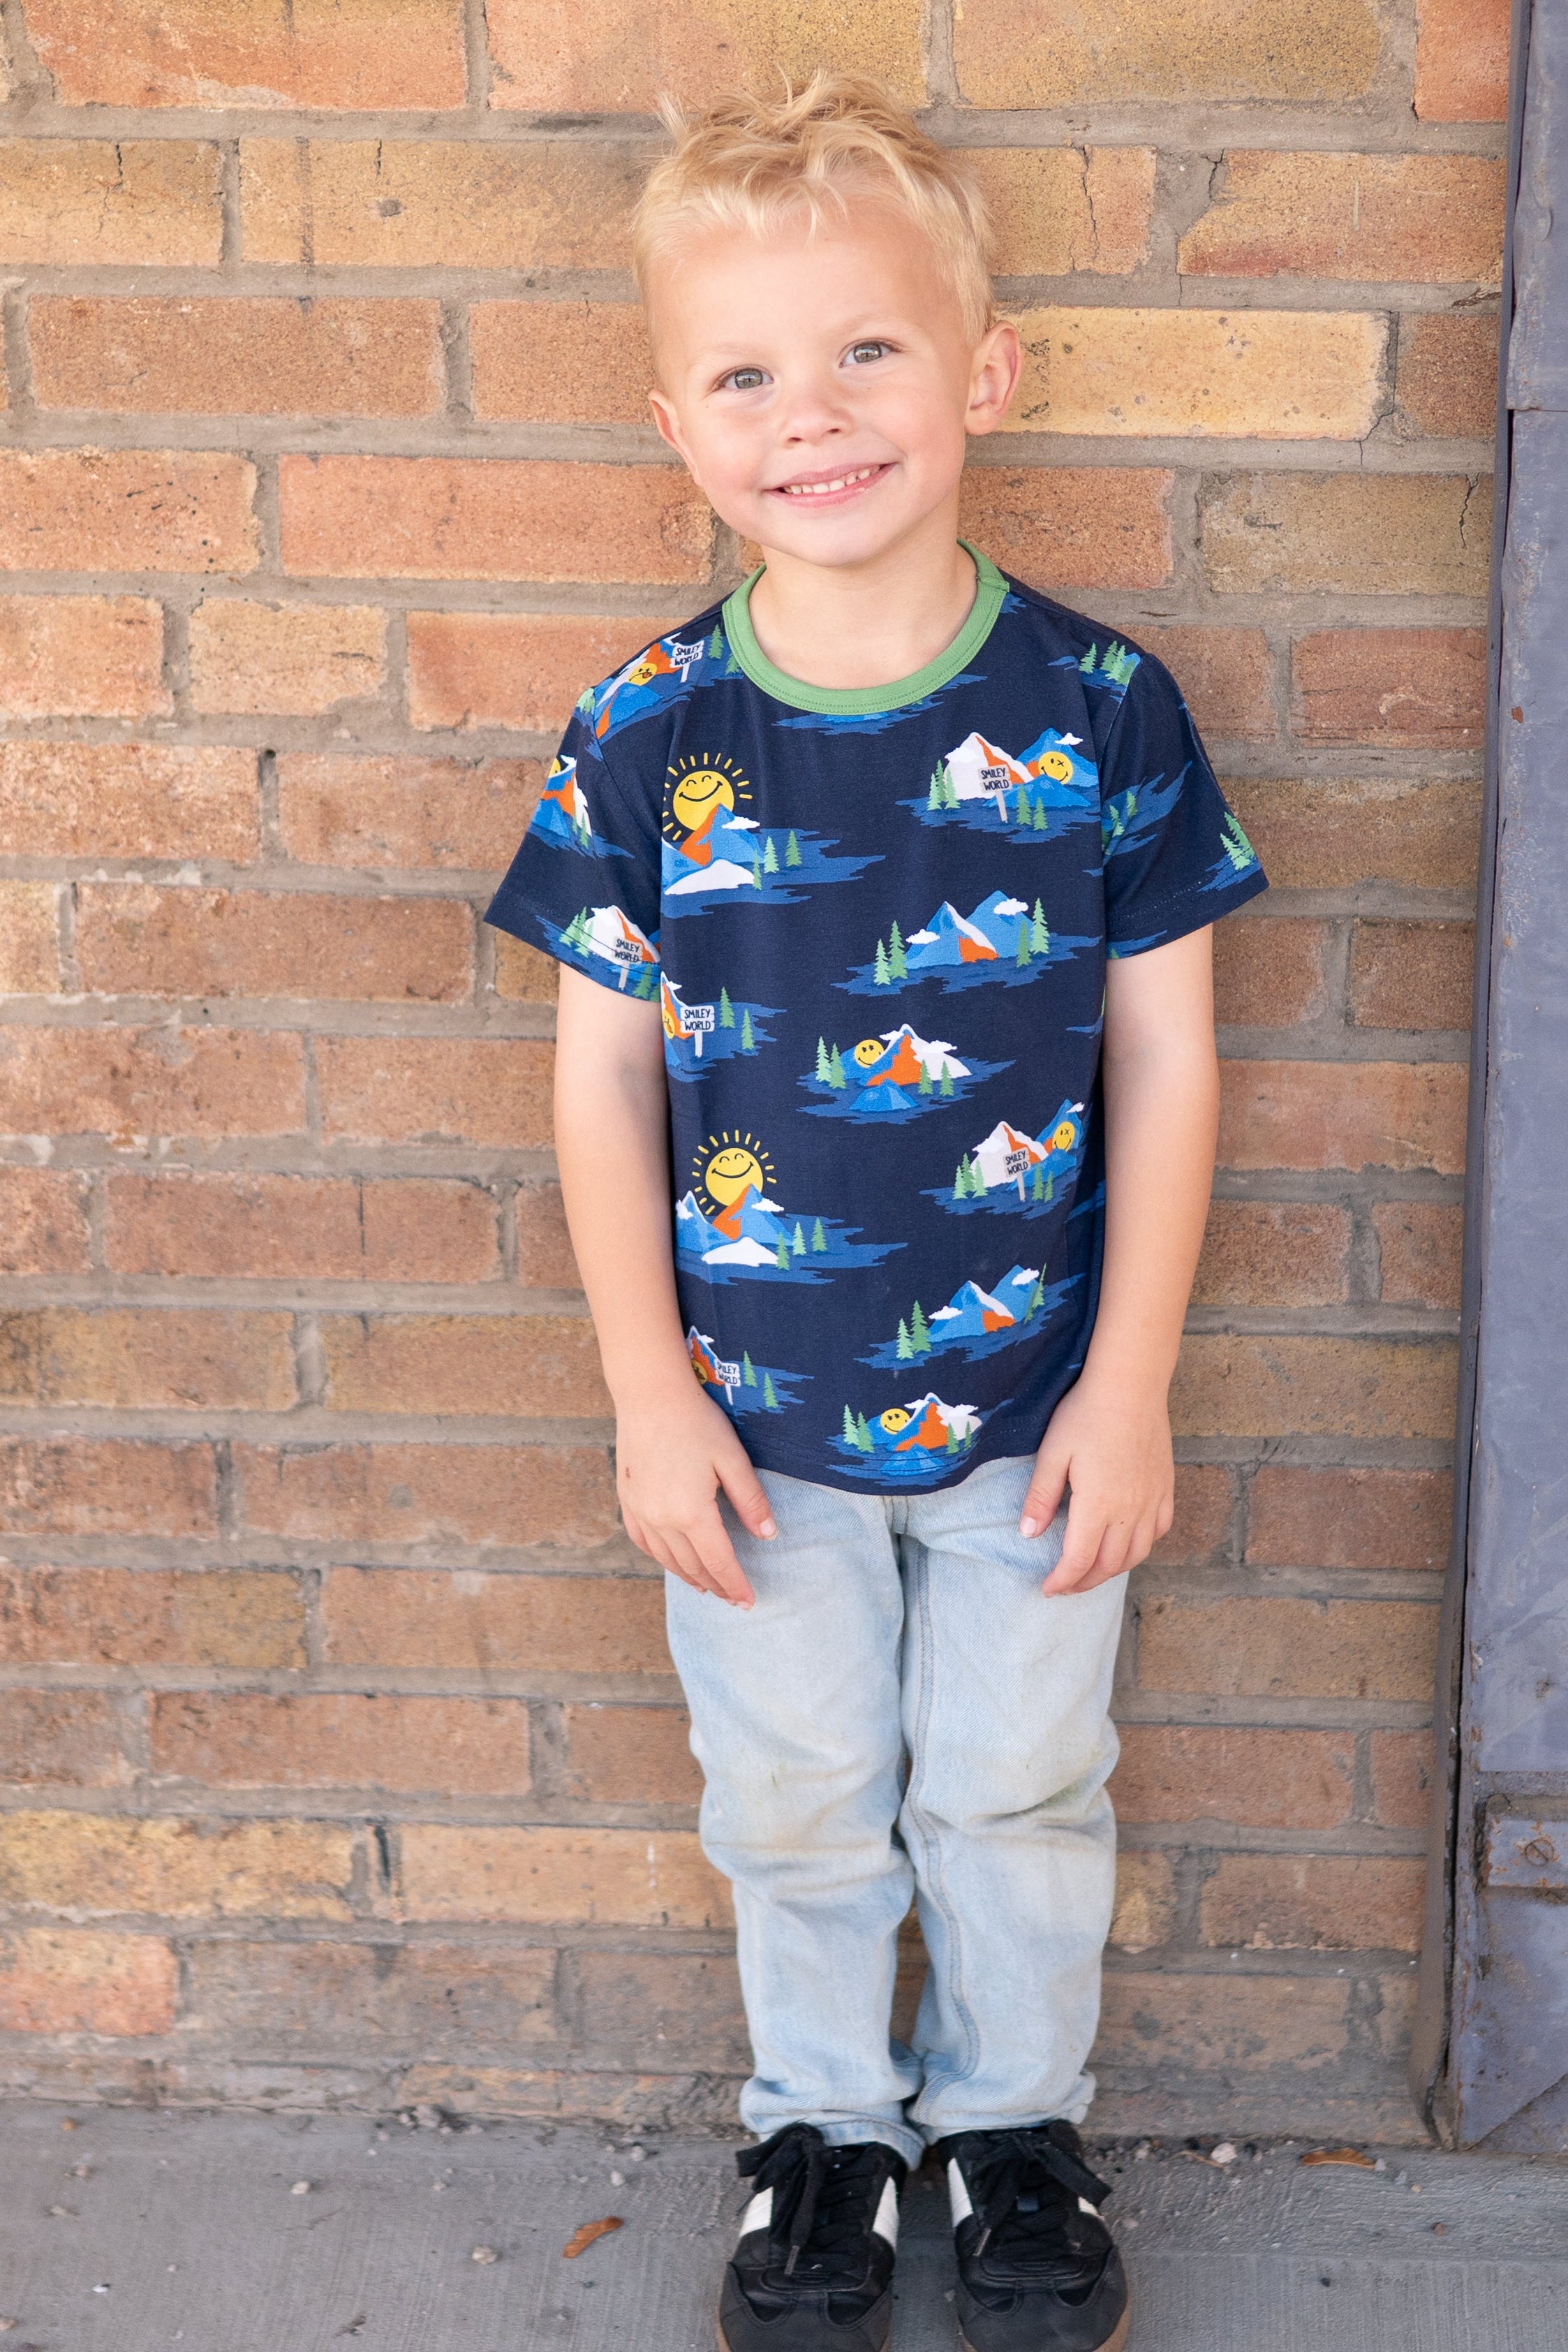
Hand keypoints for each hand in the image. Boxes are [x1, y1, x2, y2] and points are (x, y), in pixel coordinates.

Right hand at [616, 1385, 773, 1605]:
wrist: (650, 1395)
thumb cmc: (697, 1422)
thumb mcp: (733, 1459)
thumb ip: (751, 1500)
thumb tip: (769, 1535)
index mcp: (692, 1513)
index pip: (719, 1562)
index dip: (736, 1584)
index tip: (749, 1602)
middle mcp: (662, 1520)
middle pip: (693, 1565)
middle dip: (716, 1585)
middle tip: (733, 1598)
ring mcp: (640, 1511)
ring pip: (667, 1558)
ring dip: (689, 1576)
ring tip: (707, 1587)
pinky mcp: (627, 1499)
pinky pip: (643, 1541)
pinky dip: (660, 1557)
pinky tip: (671, 1560)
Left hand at [1019, 1371, 1174, 1594]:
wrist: (1130, 1386)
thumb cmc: (1085, 1415)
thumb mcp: (1052, 1454)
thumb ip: (1041, 1497)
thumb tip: (1028, 1533)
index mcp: (1098, 1505)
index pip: (1079, 1560)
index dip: (1062, 1581)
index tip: (1047, 1589)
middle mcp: (1130, 1510)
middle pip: (1109, 1565)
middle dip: (1084, 1582)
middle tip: (1065, 1585)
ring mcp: (1152, 1500)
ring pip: (1137, 1553)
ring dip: (1112, 1569)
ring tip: (1092, 1570)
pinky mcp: (1165, 1487)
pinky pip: (1158, 1530)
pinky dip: (1141, 1546)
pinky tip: (1127, 1542)